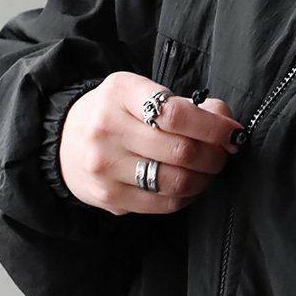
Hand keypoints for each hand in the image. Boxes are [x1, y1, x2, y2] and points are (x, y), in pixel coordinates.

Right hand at [58, 71, 243, 214]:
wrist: (62, 140)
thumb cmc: (114, 112)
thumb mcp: (141, 93)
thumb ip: (185, 104)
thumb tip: (225, 119)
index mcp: (120, 92)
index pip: (177, 113)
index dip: (214, 127)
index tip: (233, 133)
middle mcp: (107, 128)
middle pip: (181, 150)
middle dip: (215, 155)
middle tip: (224, 153)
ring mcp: (105, 166)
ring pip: (176, 181)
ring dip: (205, 178)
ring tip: (208, 169)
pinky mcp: (109, 197)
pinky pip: (164, 204)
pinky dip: (187, 196)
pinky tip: (189, 185)